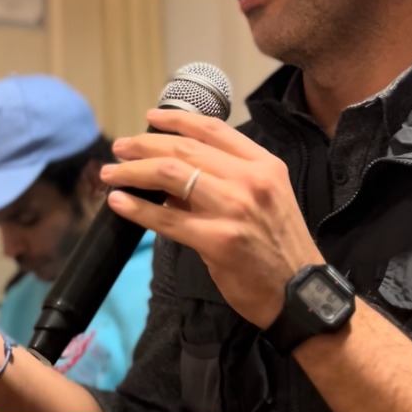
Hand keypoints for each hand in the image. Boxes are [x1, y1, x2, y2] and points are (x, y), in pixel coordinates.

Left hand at [100, 108, 323, 328]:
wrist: (301, 293)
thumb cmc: (279, 246)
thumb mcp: (263, 199)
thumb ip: (223, 182)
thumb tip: (171, 177)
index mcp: (263, 165)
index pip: (212, 130)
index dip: (176, 120)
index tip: (150, 118)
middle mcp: (249, 180)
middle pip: (184, 149)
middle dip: (144, 145)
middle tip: (120, 147)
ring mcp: (234, 208)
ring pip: (171, 175)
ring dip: (133, 171)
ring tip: (111, 173)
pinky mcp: (217, 240)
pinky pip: (167, 218)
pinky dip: (137, 208)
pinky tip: (118, 203)